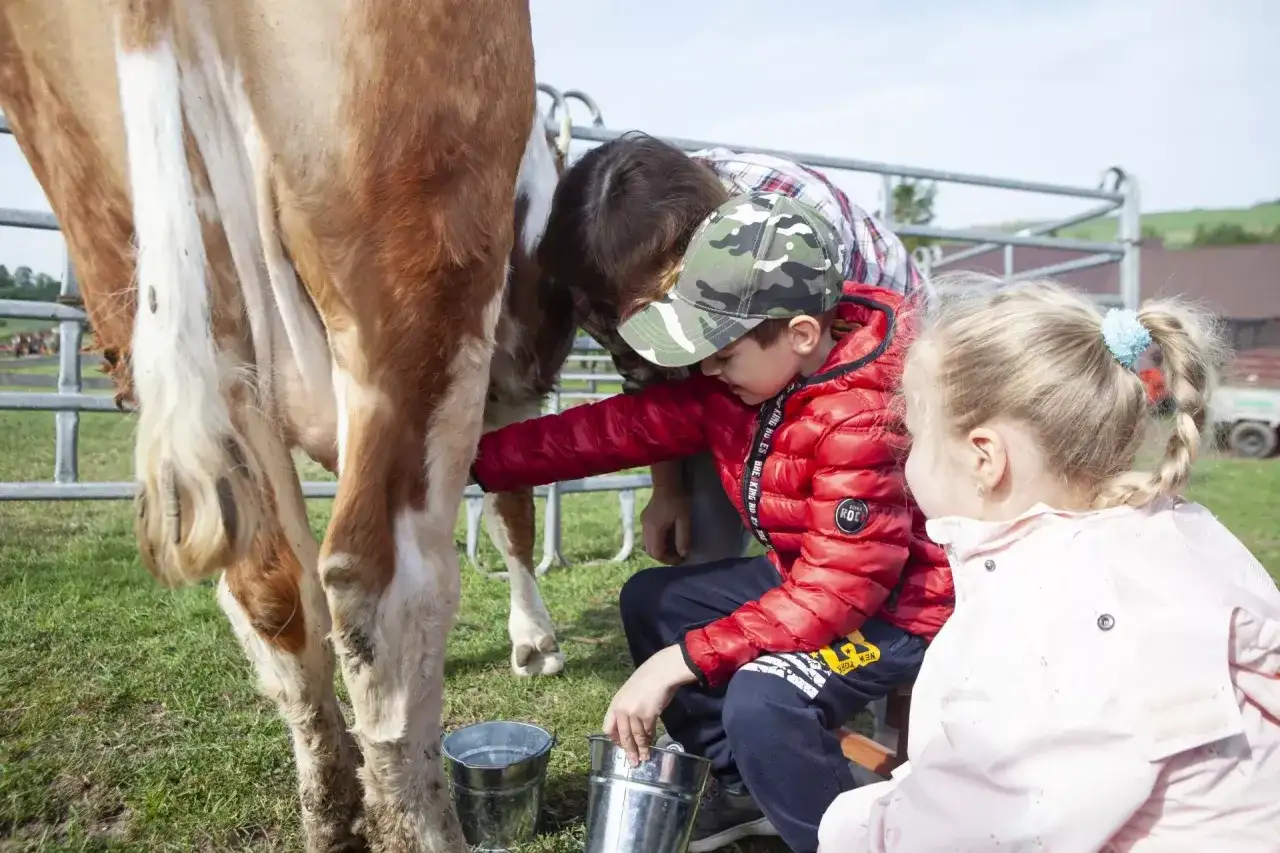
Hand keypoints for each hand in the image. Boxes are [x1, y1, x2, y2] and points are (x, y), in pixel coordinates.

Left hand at [603, 645, 697, 765]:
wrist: (660, 673)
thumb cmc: (646, 680)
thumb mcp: (629, 694)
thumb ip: (627, 709)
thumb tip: (631, 726)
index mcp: (615, 704)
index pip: (608, 728)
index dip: (614, 739)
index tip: (620, 746)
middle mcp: (621, 711)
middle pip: (623, 737)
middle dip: (628, 750)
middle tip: (632, 761)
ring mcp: (634, 714)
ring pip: (636, 737)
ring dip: (641, 749)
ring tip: (644, 758)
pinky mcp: (647, 716)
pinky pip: (647, 733)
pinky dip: (649, 740)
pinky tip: (650, 744)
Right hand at [641, 488, 691, 564]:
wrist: (668, 481)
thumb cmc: (677, 500)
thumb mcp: (684, 520)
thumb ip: (683, 538)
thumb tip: (683, 554)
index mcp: (653, 530)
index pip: (657, 553)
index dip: (668, 560)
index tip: (681, 559)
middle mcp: (645, 528)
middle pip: (650, 550)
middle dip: (664, 556)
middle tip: (678, 556)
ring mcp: (643, 522)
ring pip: (648, 544)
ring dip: (660, 549)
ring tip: (673, 548)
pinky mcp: (645, 518)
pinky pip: (648, 536)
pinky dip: (657, 541)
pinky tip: (667, 537)